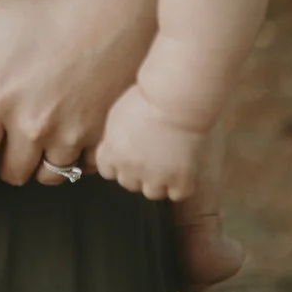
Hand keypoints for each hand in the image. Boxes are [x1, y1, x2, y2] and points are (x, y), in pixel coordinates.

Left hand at [0, 0, 161, 210]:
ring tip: (40, 141)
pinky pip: (88, 165)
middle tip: (6, 146)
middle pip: (12, 174)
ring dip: (42, 164)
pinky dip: (79, 157)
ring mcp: (75, 130)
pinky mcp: (109, 128)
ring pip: (51, 174)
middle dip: (6, 164)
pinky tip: (77, 133)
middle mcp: (34, 123)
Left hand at [93, 86, 207, 201]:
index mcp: (112, 153)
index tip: (130, 153)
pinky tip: (183, 167)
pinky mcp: (180, 178)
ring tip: (168, 161)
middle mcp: (131, 169)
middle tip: (152, 153)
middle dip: (138, 171)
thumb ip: (112, 138)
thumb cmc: (149, 98)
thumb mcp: (117, 115)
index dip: (119, 162)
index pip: (108, 171)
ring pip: (153, 193)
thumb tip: (113, 151)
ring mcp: (156, 176)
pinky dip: (181, 184)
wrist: (177, 98)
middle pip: (129, 183)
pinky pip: (178, 194)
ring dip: (159, 181)